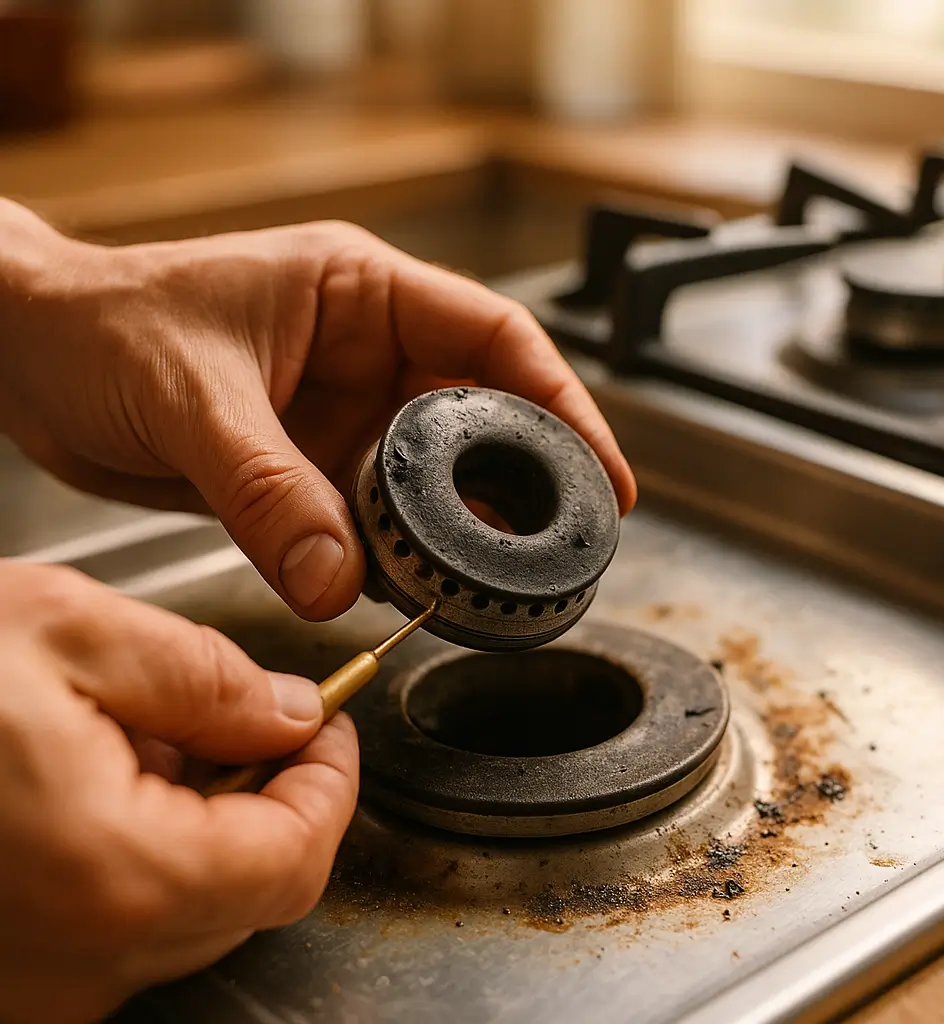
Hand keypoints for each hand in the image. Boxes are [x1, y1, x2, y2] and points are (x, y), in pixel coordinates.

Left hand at [0, 201, 636, 620]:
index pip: (493, 340)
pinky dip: (394, 558)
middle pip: (480, 418)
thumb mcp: (194, 396)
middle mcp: (366, 357)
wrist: (26, 360)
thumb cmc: (100, 325)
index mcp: (361, 297)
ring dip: (458, 531)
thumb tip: (336, 580)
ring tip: (492, 580)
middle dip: (525, 480)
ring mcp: (340, 420)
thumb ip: (270, 492)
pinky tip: (407, 588)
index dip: (563, 402)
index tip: (603, 471)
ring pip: (429, 482)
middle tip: (560, 544)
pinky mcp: (308, 474)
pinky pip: (372, 522)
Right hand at [0, 559, 357, 1023]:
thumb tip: (291, 715)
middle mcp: (74, 965)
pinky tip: (93, 778)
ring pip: (184, 909)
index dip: (332, 783)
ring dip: (204, 820)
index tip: (332, 725)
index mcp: (114, 878)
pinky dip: (139, 851)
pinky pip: (112, 923)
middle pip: (248, 891)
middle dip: (273, 796)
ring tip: (150, 734)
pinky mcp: (2, 975)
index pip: (296, 858)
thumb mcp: (71, 633)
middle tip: (259, 716)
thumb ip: (207, 679)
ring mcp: (32, 988)